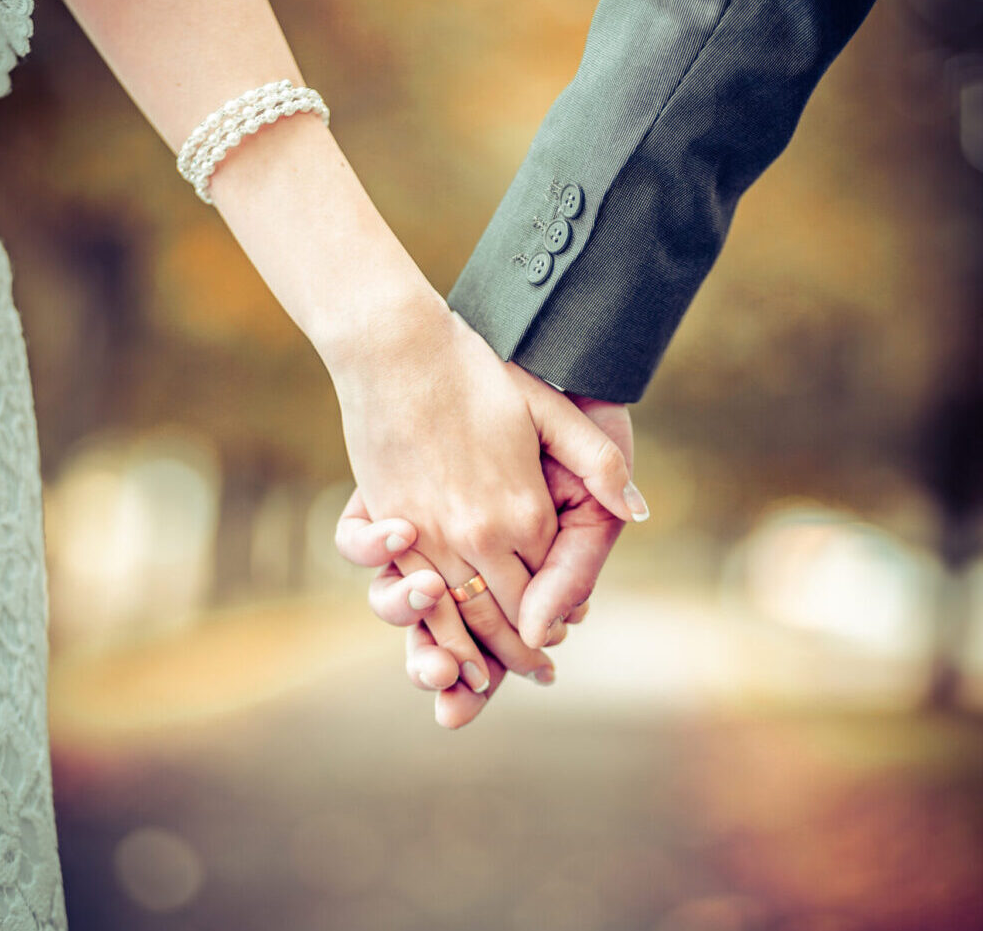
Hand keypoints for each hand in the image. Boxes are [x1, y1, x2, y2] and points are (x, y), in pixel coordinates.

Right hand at [329, 296, 646, 696]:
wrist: (400, 348)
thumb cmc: (479, 373)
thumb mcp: (552, 410)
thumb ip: (600, 463)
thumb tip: (638, 512)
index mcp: (526, 512)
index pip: (548, 588)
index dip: (555, 617)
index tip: (560, 638)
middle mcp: (480, 534)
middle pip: (506, 615)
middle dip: (522, 656)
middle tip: (537, 675)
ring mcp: (429, 534)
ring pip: (459, 617)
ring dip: (474, 657)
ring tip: (485, 680)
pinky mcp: (390, 526)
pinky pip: (411, 595)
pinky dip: (429, 629)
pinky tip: (437, 644)